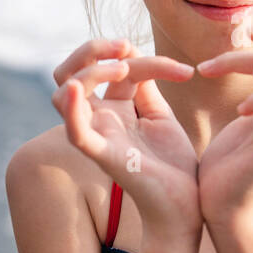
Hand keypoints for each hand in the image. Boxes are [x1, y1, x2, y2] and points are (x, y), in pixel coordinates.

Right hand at [51, 38, 200, 235]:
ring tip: (123, 69)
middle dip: (91, 50)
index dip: (144, 58)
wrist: (188, 206)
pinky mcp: (103, 156)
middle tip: (124, 46)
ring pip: (64, 93)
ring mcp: (98, 136)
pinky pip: (75, 132)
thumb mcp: (160, 117)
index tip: (185, 71)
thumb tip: (136, 56)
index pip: (115, 67)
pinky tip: (76, 90)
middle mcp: (100, 119)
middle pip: (70, 72)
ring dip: (89, 72)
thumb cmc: (174, 166)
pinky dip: (71, 110)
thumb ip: (147, 86)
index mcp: (115, 108)